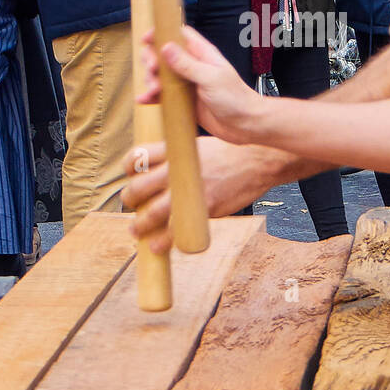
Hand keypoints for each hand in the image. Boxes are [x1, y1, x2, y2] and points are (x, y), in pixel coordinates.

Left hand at [124, 136, 283, 251]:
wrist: (259, 160)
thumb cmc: (232, 151)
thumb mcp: (200, 144)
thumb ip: (180, 155)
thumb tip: (163, 167)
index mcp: (175, 150)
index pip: (138, 157)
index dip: (129, 167)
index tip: (132, 174)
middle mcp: (177, 170)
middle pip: (139, 187)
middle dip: (130, 198)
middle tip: (131, 203)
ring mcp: (189, 191)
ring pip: (151, 213)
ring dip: (140, 225)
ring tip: (136, 230)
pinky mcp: (202, 209)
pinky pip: (175, 231)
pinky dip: (162, 242)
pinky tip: (156, 246)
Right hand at [137, 23, 264, 142]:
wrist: (245, 125)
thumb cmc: (235, 98)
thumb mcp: (210, 78)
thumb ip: (187, 64)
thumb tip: (166, 47)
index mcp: (202, 54)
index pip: (178, 35)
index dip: (161, 33)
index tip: (146, 39)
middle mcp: (192, 66)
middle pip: (163, 54)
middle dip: (152, 60)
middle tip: (152, 71)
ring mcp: (187, 83)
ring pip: (160, 75)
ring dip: (150, 80)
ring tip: (154, 90)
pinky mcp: (184, 101)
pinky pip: (163, 95)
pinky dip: (151, 97)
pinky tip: (144, 100)